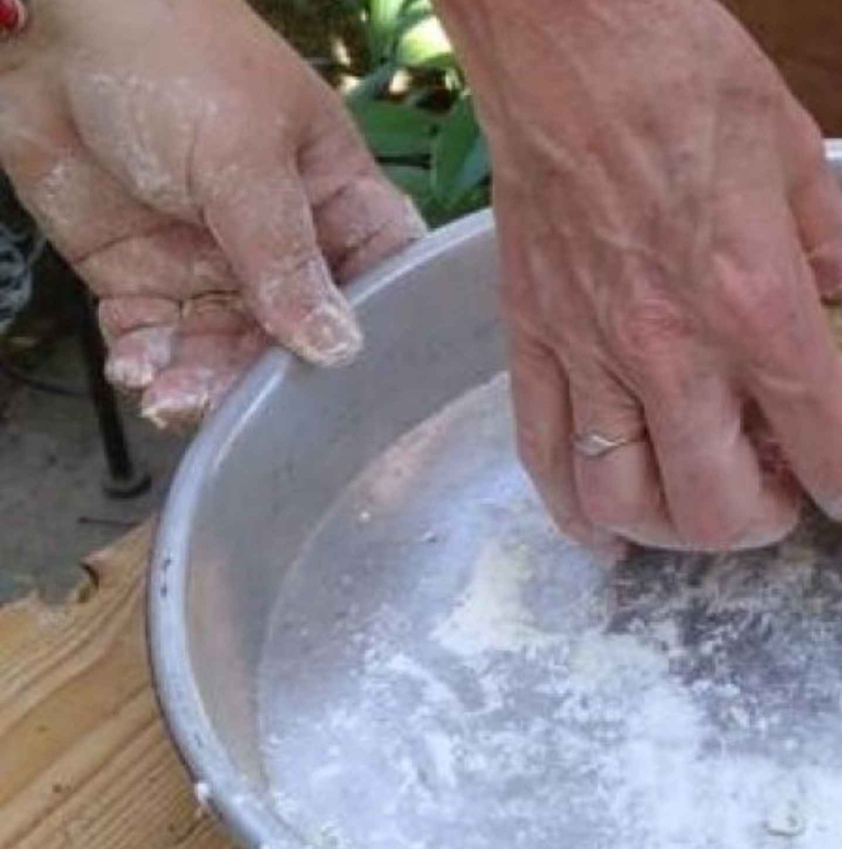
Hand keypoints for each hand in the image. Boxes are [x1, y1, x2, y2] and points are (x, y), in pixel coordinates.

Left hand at [0, 0, 424, 428]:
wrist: (49, 31)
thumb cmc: (175, 55)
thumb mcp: (243, 154)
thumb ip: (284, 255)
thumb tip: (338, 347)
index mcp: (334, 199)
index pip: (380, 278)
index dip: (377, 332)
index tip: (363, 385)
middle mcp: (280, 243)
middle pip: (296, 335)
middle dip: (269, 375)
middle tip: (244, 407)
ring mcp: (210, 263)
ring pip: (225, 350)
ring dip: (203, 382)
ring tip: (172, 397)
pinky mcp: (140, 277)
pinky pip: (157, 342)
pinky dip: (148, 365)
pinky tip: (138, 370)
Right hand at [436, 0, 841, 554]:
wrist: (565, 36)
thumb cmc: (684, 74)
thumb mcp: (797, 151)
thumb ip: (825, 245)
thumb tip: (834, 299)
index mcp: (755, 302)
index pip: (823, 445)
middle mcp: (670, 348)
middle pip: (717, 506)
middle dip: (765, 522)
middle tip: (780, 495)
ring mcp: (589, 350)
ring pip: (622, 501)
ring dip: (672, 530)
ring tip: (700, 506)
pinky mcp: (530, 336)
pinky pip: (541, 453)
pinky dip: (574, 507)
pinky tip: (604, 523)